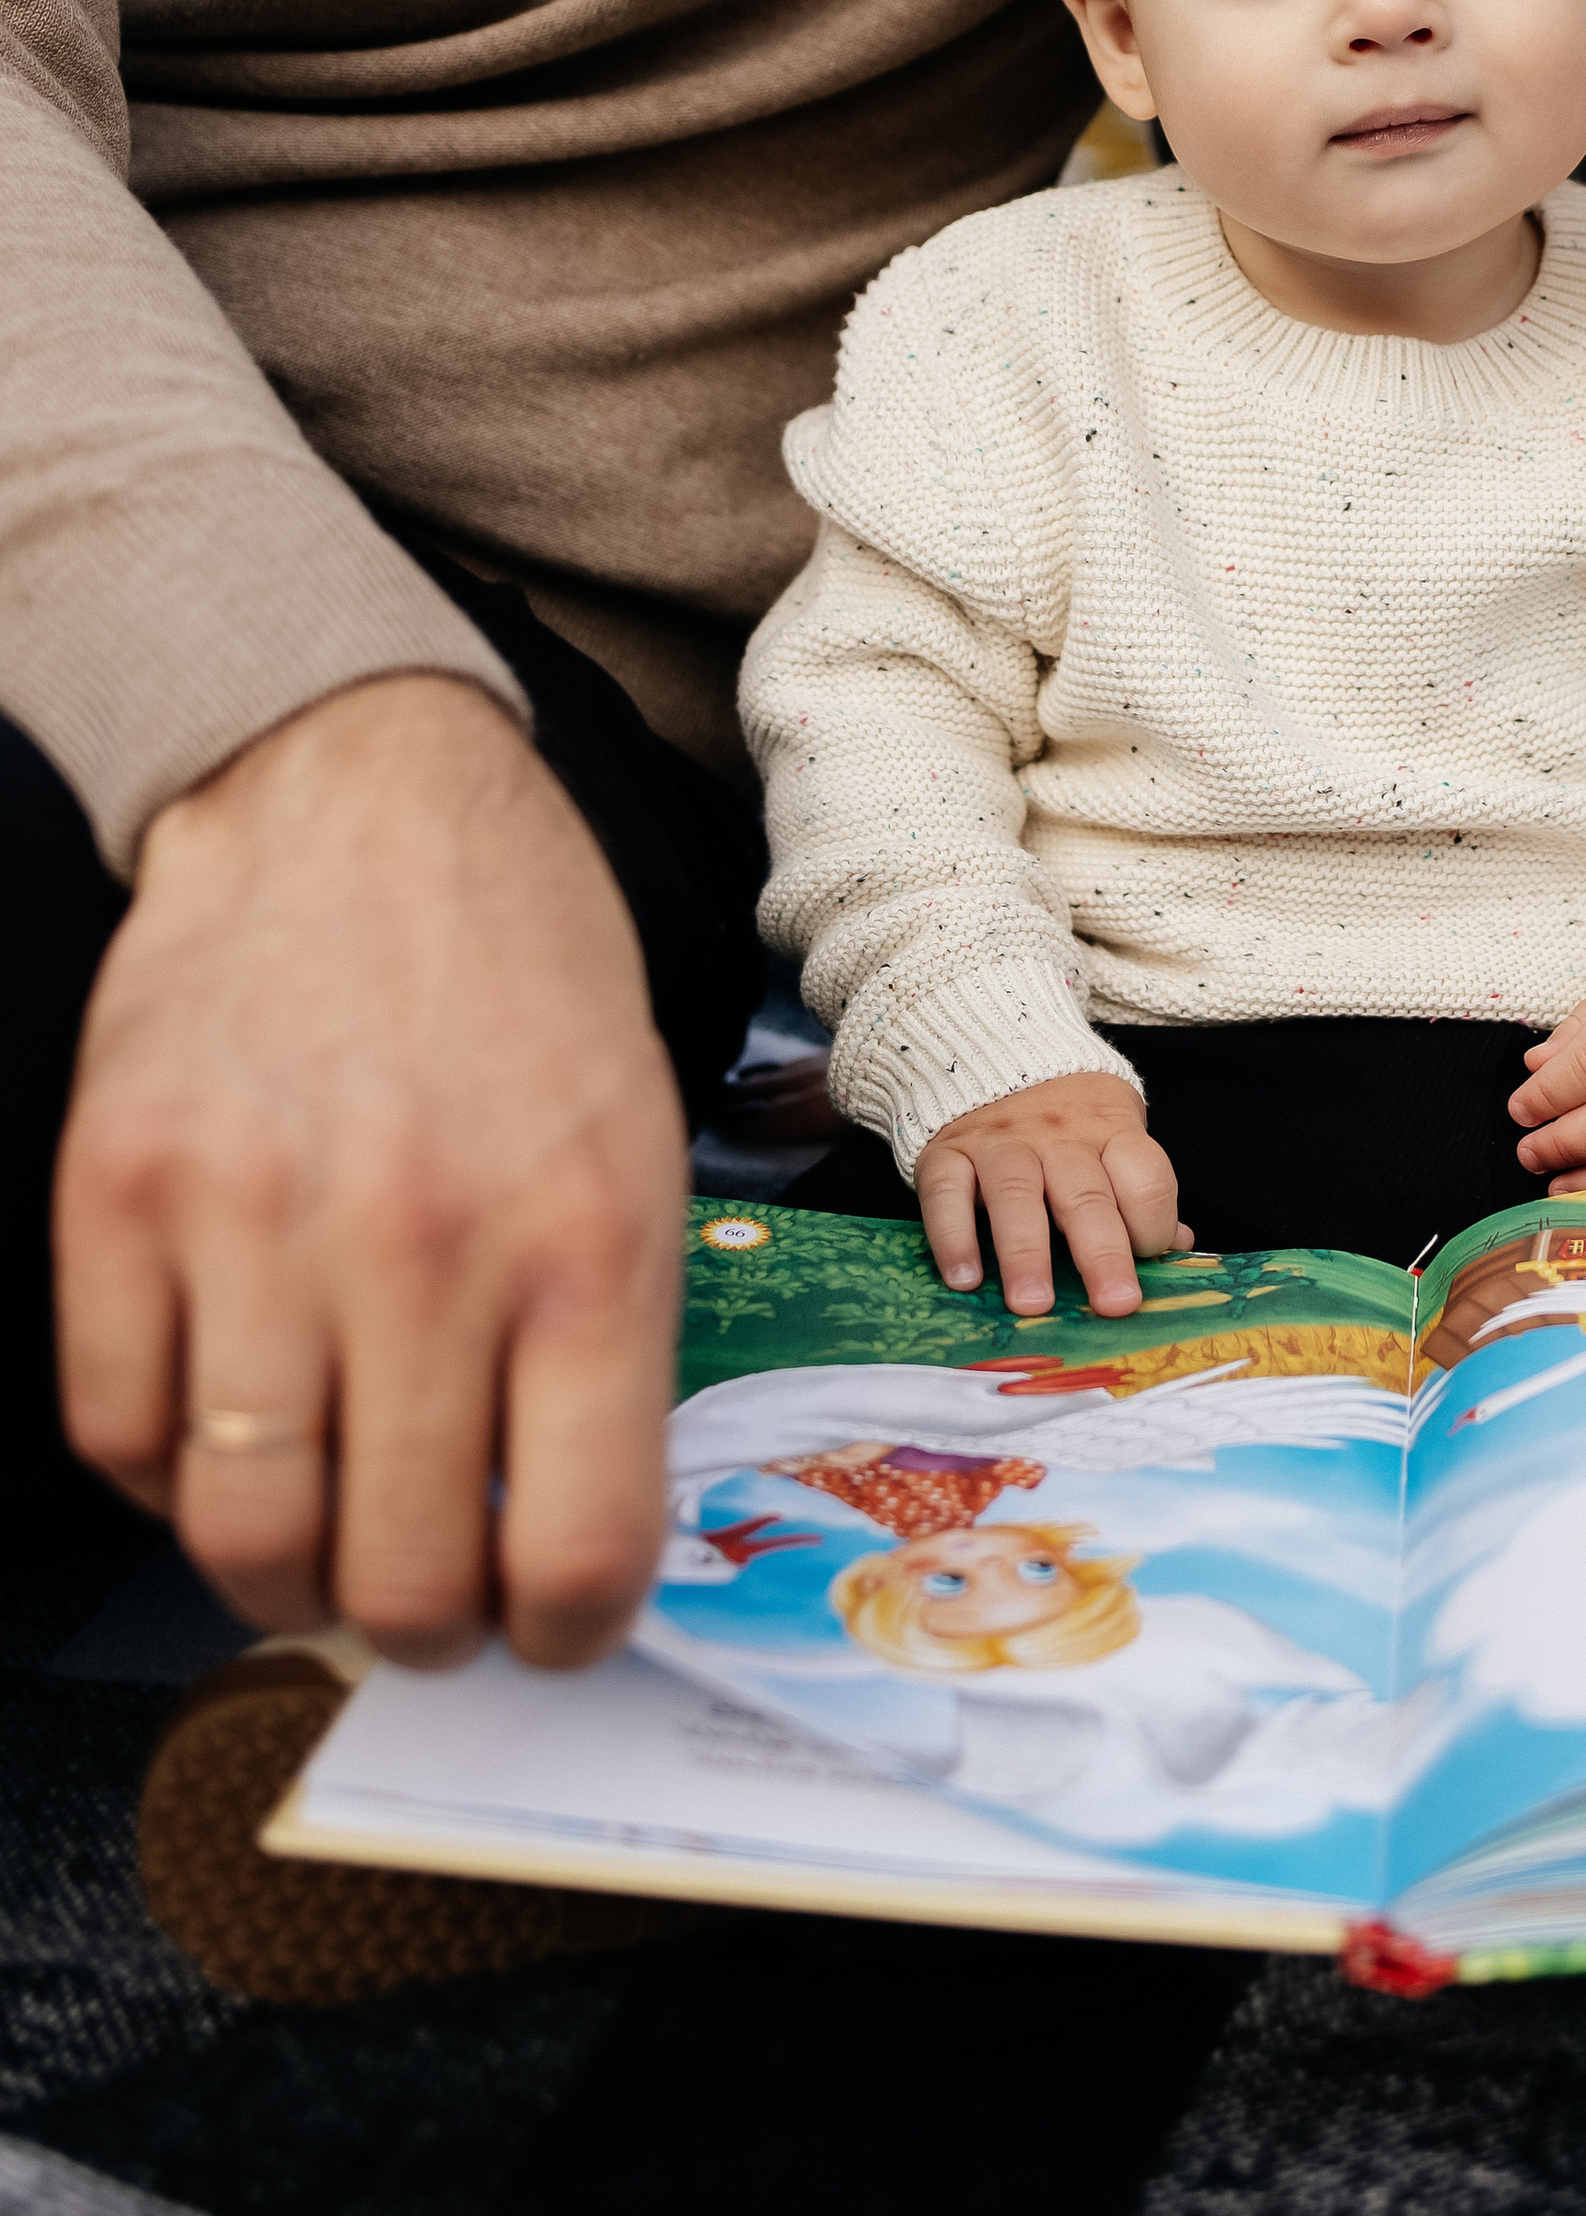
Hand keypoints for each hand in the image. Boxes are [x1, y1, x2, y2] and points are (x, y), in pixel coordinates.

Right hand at [55, 674, 684, 1672]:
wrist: (359, 787)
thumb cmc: (520, 965)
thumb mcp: (633, 1134)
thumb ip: (604, 1332)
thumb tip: (565, 1531)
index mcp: (585, 1235)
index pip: (577, 1547)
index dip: (561, 1634)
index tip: (546, 1625)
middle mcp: (424, 1242)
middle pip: (400, 1578)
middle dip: (420, 1628)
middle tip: (427, 1597)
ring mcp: (256, 1219)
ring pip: (244, 1534)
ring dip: (285, 1579)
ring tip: (321, 1539)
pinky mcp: (120, 1189)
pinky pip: (118, 1432)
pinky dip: (167, 1472)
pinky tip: (225, 1421)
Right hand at [915, 1074, 1190, 1317]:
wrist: (991, 1051)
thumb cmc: (1067, 1115)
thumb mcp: (1115, 1134)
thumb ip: (1141, 1190)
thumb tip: (1181, 1248)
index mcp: (1109, 1130)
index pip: (1144, 1175)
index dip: (1154, 1222)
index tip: (1150, 1262)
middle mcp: (1057, 1135)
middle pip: (1085, 1194)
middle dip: (1102, 1252)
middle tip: (1114, 1304)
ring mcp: (999, 1142)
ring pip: (1016, 1194)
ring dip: (1026, 1252)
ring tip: (1034, 1304)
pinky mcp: (947, 1151)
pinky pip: (947, 1192)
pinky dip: (953, 1236)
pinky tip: (964, 1279)